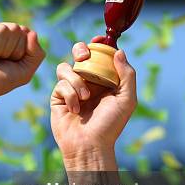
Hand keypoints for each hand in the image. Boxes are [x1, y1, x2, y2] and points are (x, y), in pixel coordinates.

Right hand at [50, 36, 136, 162]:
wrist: (89, 145)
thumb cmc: (110, 125)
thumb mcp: (126, 99)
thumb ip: (126, 74)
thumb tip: (119, 51)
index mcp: (104, 79)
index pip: (100, 55)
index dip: (99, 44)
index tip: (98, 39)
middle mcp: (87, 81)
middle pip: (79, 54)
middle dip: (80, 50)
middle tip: (84, 57)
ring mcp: (71, 88)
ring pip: (66, 67)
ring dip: (76, 79)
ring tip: (85, 97)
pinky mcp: (58, 97)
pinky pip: (60, 84)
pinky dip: (70, 95)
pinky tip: (75, 109)